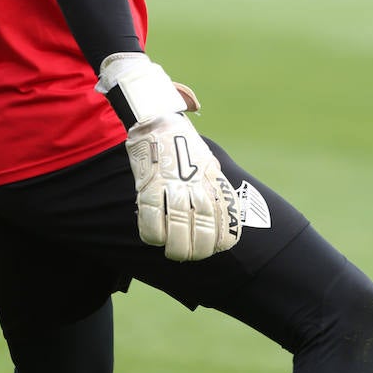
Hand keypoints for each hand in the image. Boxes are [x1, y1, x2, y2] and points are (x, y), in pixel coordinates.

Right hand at [96, 54, 241, 261]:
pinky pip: (150, 219)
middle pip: (203, 230)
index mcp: (212, 180)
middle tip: (190, 256)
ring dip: (176, 249)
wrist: (155, 116)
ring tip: (174, 254)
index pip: (225, 219)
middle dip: (197, 250)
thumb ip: (212, 177)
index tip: (216, 248)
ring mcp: (171, 186)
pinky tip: (153, 240)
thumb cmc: (180, 138)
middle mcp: (195, 185)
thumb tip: (221, 203)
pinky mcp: (147, 186)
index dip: (222, 239)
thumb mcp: (206, 156)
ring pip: (178, 229)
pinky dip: (152, 235)